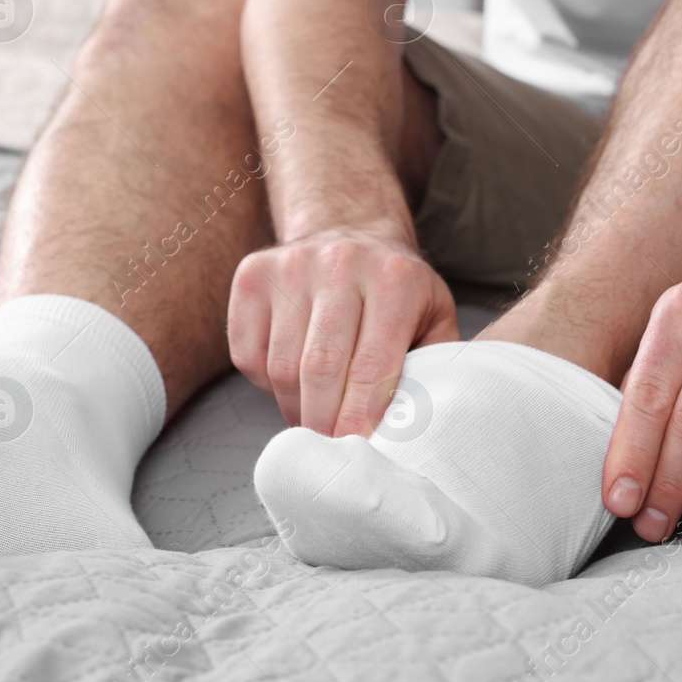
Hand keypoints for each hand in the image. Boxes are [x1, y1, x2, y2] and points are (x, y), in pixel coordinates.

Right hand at [227, 229, 458, 435]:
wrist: (350, 230)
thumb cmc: (396, 292)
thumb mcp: (433, 319)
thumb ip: (433, 368)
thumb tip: (418, 430)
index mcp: (394, 278)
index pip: (370, 367)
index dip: (360, 420)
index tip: (358, 451)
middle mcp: (340, 262)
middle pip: (319, 370)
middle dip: (324, 423)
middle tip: (331, 447)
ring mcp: (290, 265)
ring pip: (280, 367)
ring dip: (295, 407)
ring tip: (314, 416)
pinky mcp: (252, 275)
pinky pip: (248, 354)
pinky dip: (265, 383)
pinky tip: (290, 379)